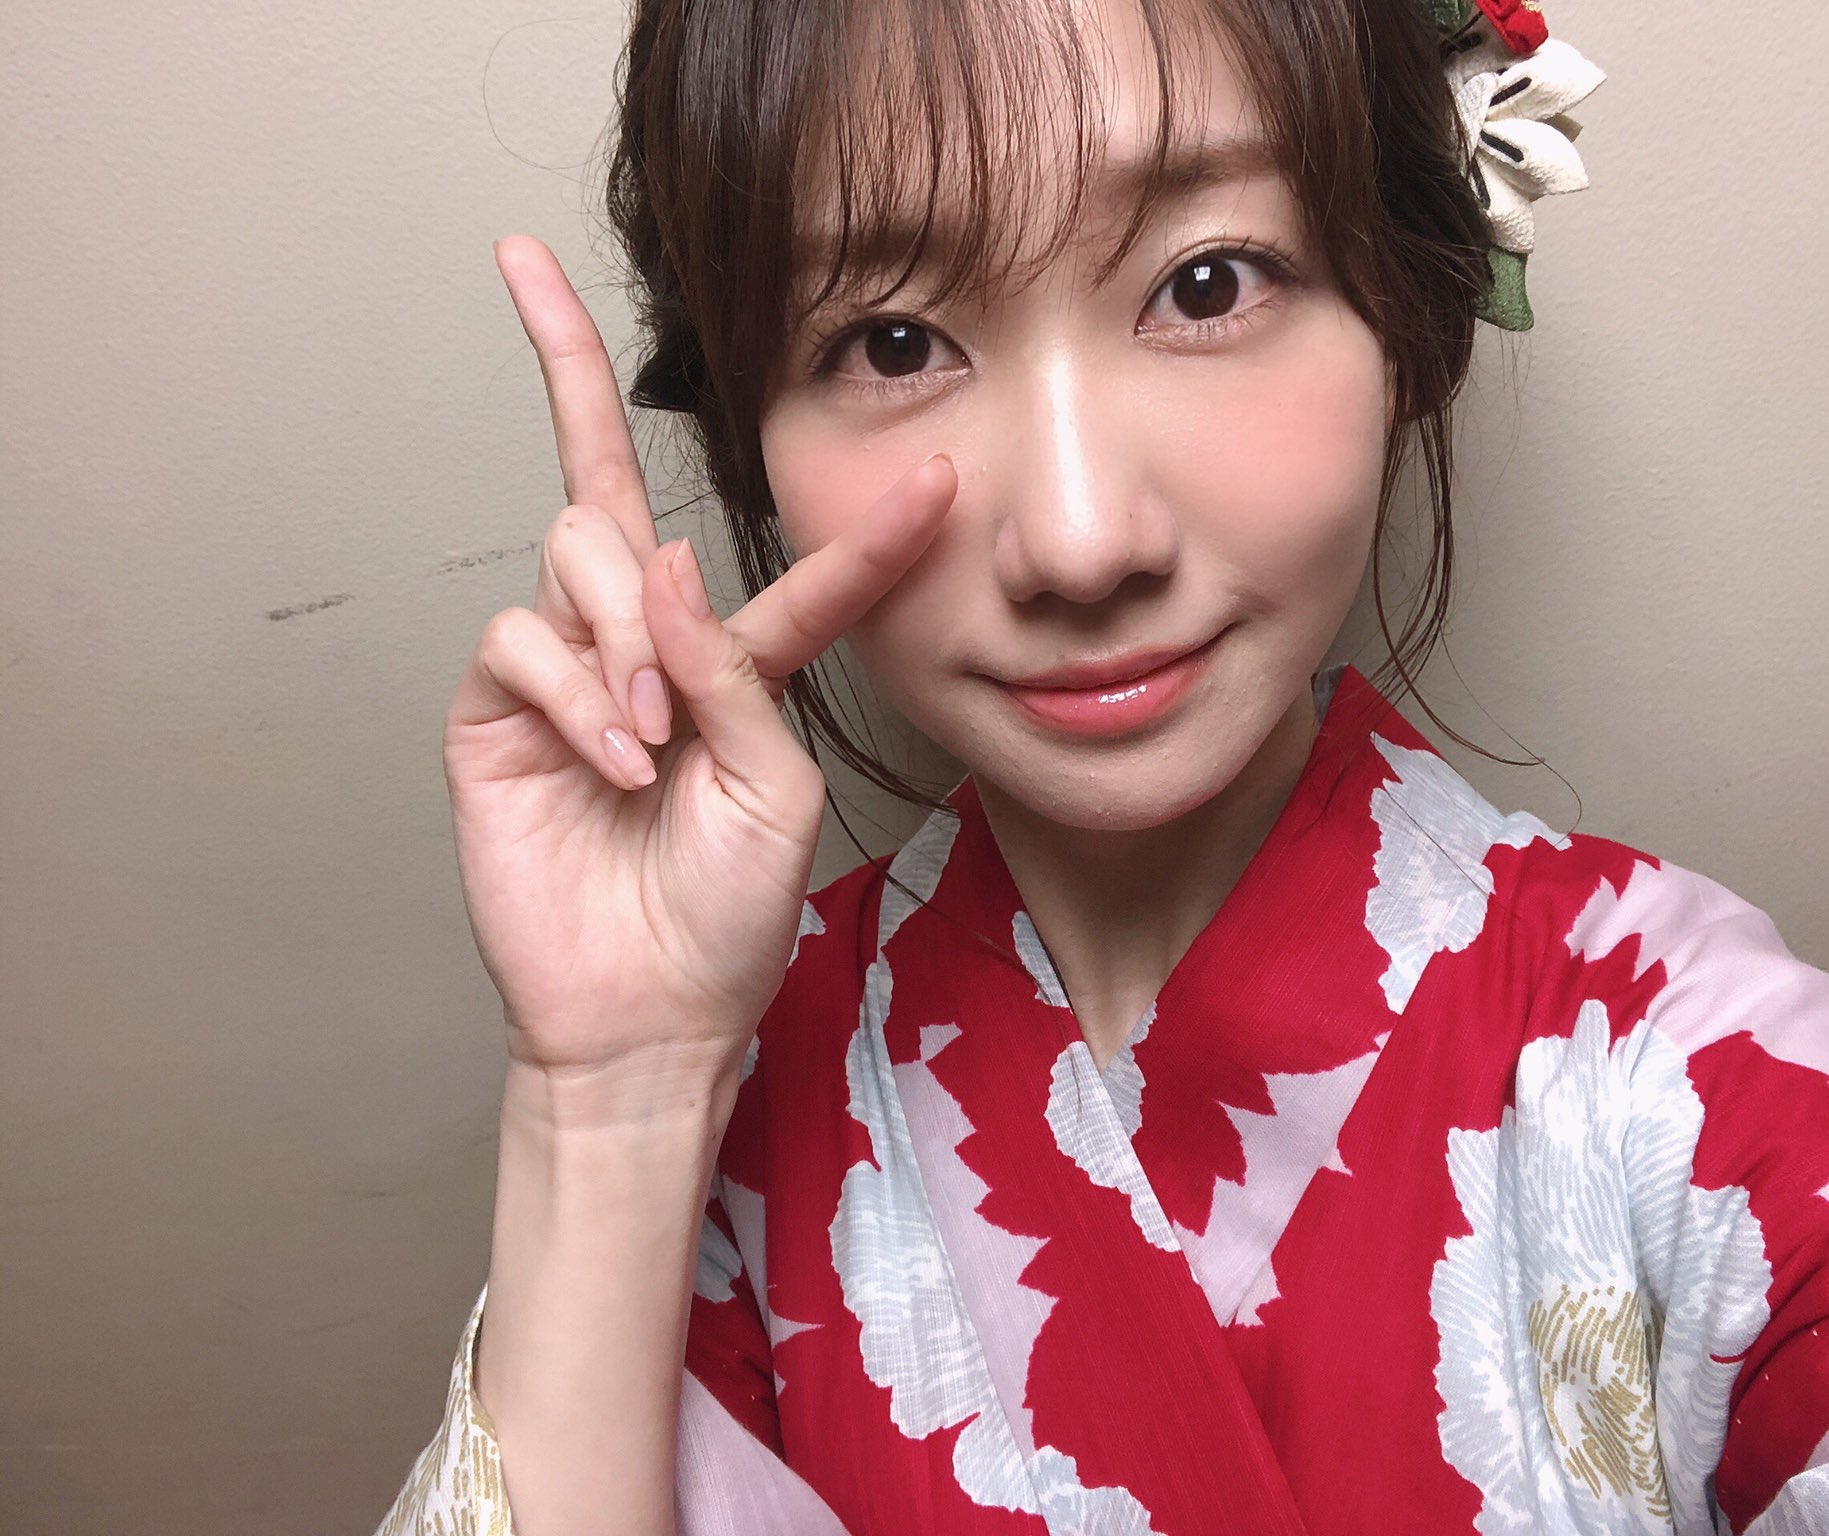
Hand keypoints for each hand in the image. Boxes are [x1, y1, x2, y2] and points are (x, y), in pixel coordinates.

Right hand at [442, 235, 954, 1083]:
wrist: (652, 1013)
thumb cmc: (729, 912)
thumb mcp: (777, 789)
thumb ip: (737, 671)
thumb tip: (663, 558)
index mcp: (723, 657)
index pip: (723, 531)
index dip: (720, 443)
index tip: (660, 325)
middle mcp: (636, 642)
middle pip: (602, 490)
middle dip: (618, 511)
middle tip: (674, 703)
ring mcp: (559, 671)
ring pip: (572, 556)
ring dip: (623, 640)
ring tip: (646, 744)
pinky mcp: (493, 711)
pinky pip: (521, 638)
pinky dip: (574, 690)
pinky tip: (609, 760)